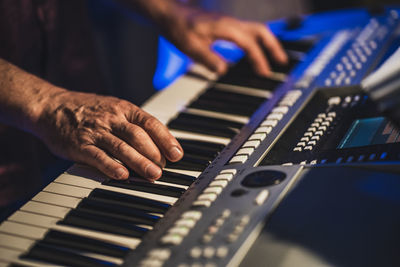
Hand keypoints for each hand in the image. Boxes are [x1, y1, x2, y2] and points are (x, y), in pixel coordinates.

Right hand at [35, 89, 182, 180]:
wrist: (51, 106)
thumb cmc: (88, 111)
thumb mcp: (114, 108)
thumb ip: (135, 124)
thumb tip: (161, 143)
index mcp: (124, 109)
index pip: (150, 123)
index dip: (166, 139)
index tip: (177, 154)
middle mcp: (112, 118)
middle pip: (139, 136)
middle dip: (155, 154)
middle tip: (164, 169)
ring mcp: (95, 131)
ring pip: (122, 147)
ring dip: (140, 162)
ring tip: (153, 175)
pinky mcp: (80, 145)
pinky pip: (98, 156)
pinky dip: (111, 166)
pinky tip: (123, 176)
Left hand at [160, 4, 287, 75]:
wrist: (170, 14)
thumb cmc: (178, 28)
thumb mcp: (189, 46)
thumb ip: (208, 58)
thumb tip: (223, 70)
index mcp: (224, 27)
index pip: (248, 43)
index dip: (258, 58)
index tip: (264, 72)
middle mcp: (230, 23)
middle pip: (260, 31)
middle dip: (273, 46)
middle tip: (282, 62)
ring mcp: (229, 22)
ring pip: (256, 29)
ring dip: (268, 43)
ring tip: (275, 58)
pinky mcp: (226, 25)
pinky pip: (248, 31)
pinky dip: (257, 41)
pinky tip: (256, 52)